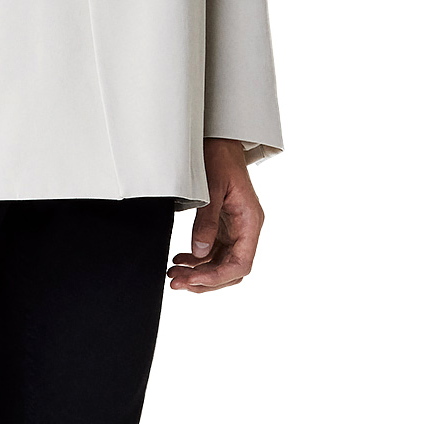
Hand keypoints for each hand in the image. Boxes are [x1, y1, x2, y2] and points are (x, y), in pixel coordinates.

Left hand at [169, 139, 264, 292]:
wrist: (219, 141)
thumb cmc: (220, 159)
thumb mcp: (211, 190)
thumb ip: (206, 223)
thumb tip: (199, 253)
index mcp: (250, 222)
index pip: (240, 264)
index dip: (216, 277)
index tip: (193, 279)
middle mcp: (246, 229)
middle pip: (231, 270)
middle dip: (204, 280)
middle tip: (177, 282)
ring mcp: (235, 229)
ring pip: (220, 264)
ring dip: (198, 273)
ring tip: (173, 274)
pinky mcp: (224, 226)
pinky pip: (213, 252)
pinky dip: (197, 260)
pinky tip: (180, 261)